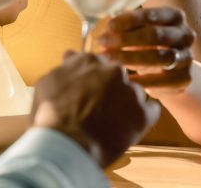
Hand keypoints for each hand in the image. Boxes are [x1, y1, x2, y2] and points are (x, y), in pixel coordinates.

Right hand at [32, 51, 159, 167]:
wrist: (65, 145)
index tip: (89, 91)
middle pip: (117, 77)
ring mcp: (130, 92)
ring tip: (112, 122)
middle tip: (100, 108)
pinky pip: (151, 110)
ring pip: (134, 94)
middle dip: (111, 90)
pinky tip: (128, 128)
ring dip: (126, 104)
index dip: (93, 80)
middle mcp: (113, 71)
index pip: (98, 64)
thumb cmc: (51, 115)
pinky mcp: (143, 114)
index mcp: (89, 61)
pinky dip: (142, 118)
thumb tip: (70, 55)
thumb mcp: (49, 82)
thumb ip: (65, 67)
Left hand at [98, 7, 194, 95]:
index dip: (129, 20)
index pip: (151, 15)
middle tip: (103, 44)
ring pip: (161, 57)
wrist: (172, 70)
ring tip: (109, 62)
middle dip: (127, 40)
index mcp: (173, 16)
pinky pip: (164, 80)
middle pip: (156, 35)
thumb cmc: (147, 44)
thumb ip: (125, 27)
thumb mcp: (139, 30)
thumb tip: (104, 30)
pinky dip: (143, 81)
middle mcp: (185, 34)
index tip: (109, 26)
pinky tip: (125, 81)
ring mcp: (187, 56)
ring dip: (131, 59)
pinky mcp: (186, 78)